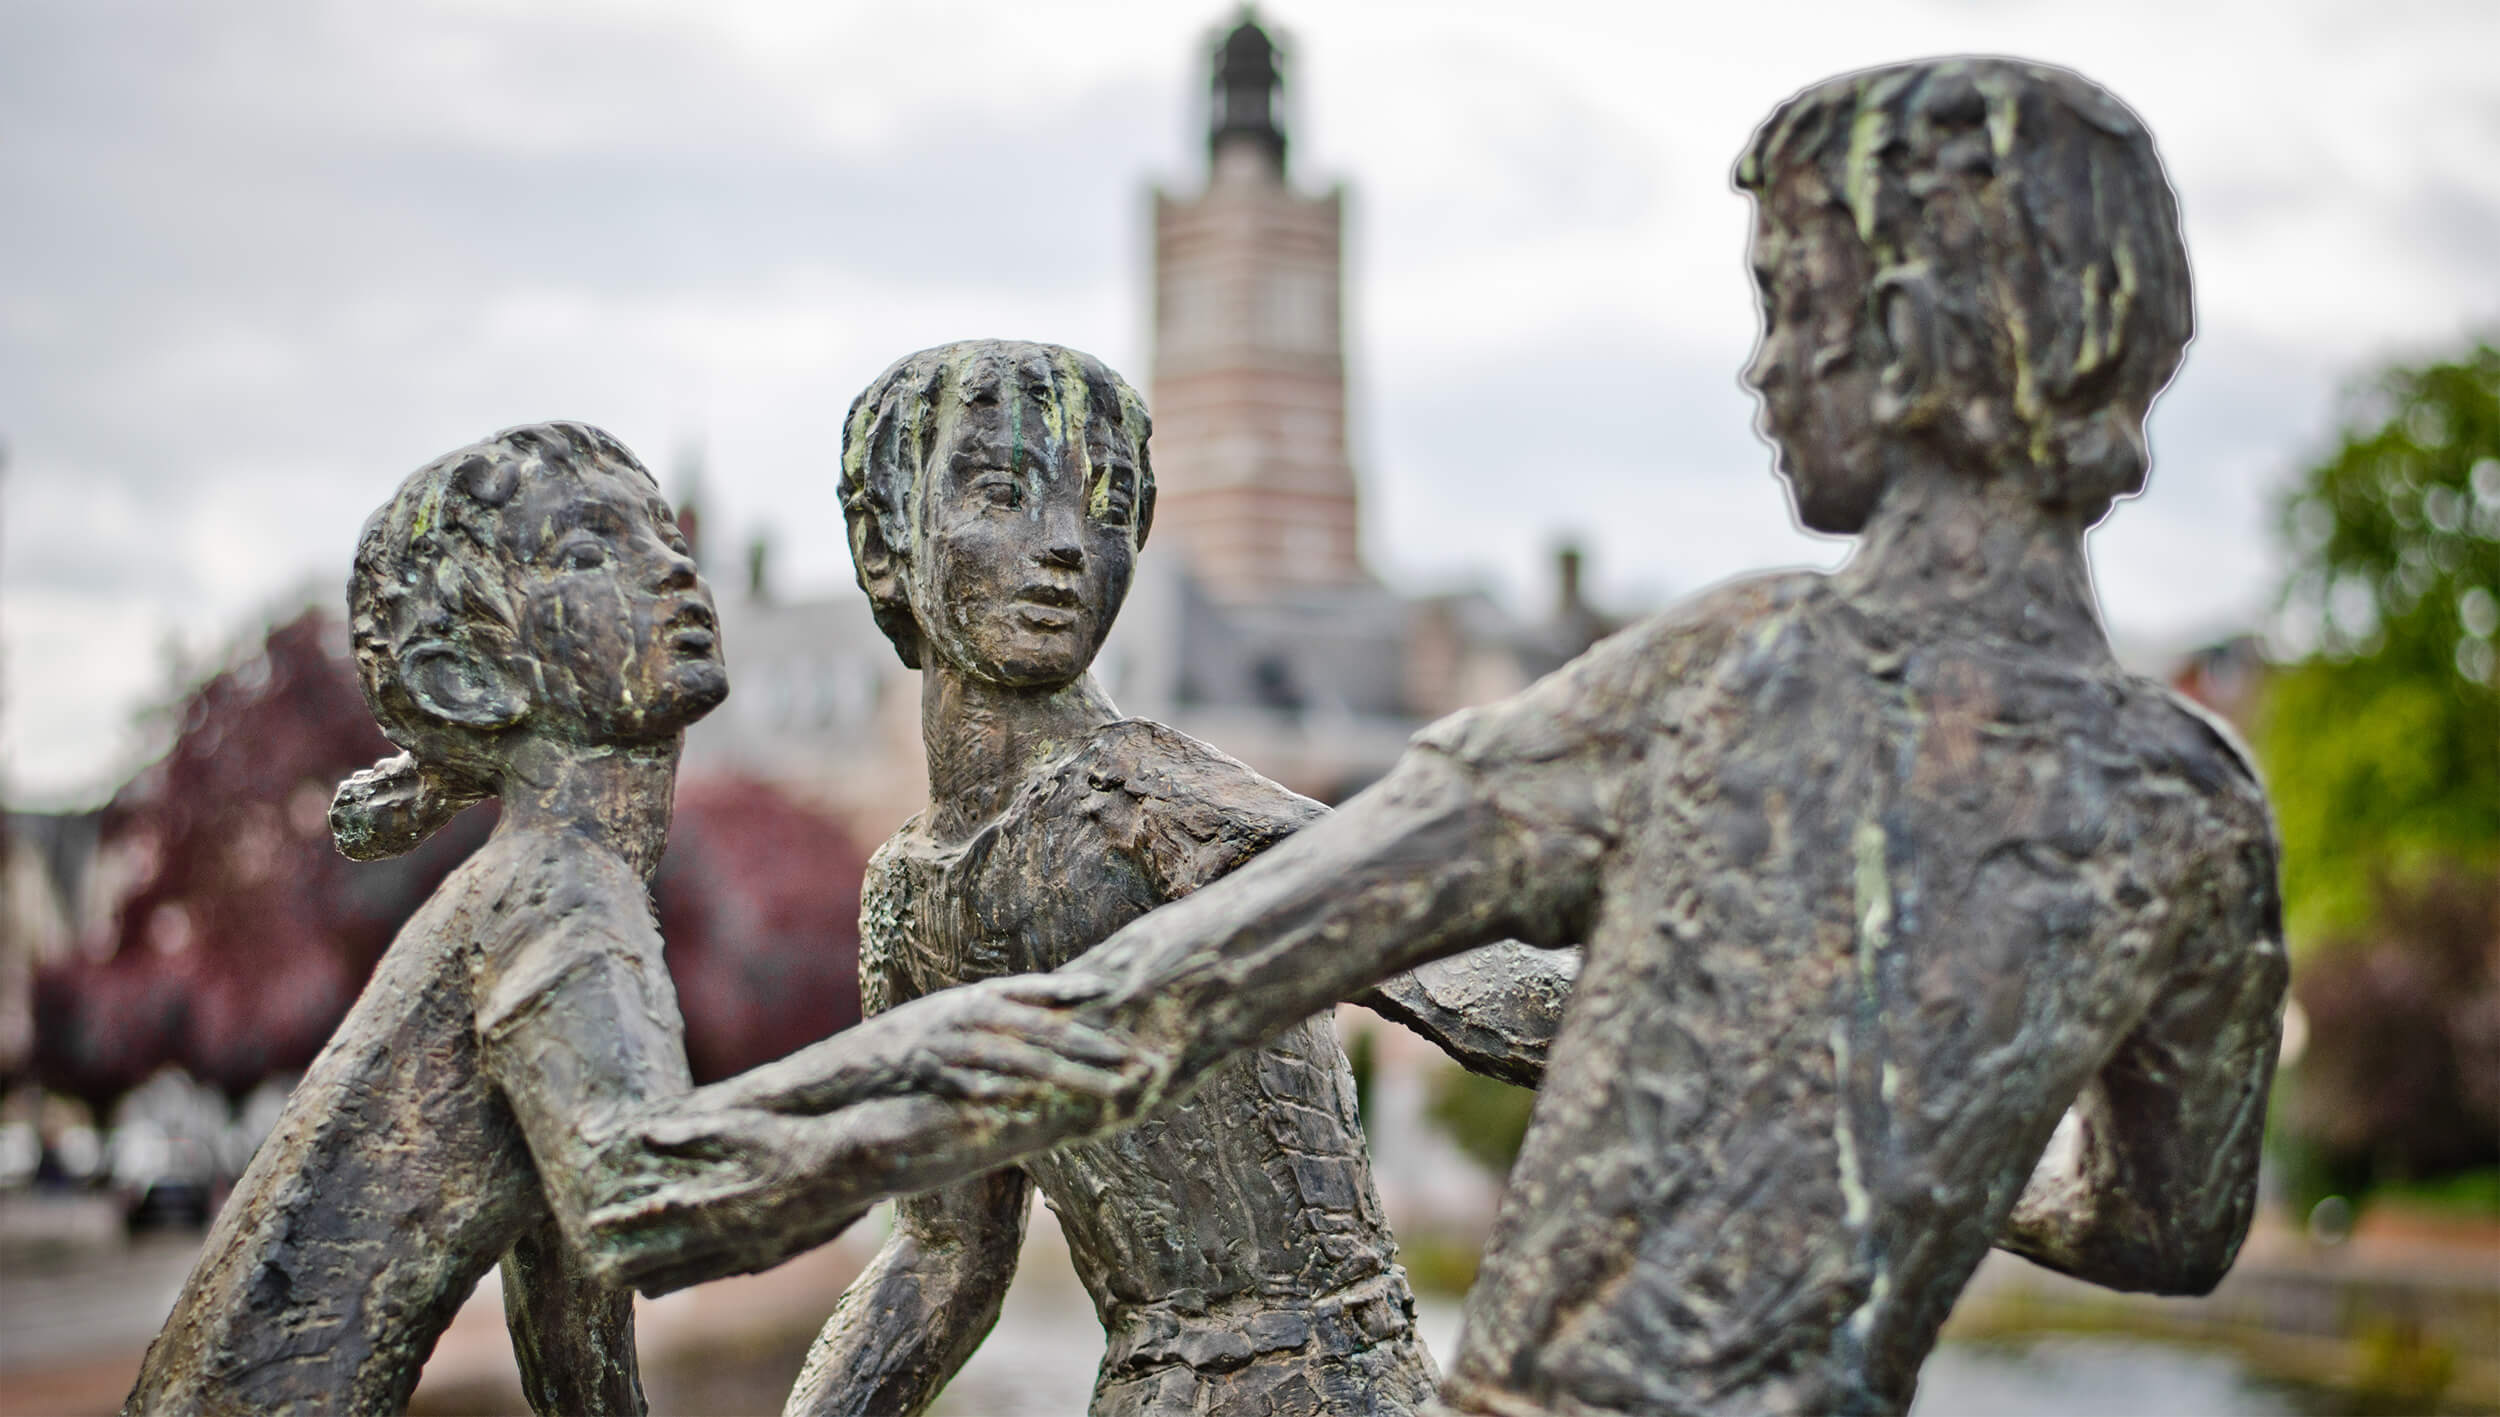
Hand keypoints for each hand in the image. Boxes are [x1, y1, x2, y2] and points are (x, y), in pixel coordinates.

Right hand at [877, 974, 1150, 1115]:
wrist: (864, 1059)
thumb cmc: (927, 1032)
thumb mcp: (970, 1008)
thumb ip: (1015, 1004)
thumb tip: (1072, 997)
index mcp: (984, 996)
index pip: (1041, 992)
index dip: (1078, 997)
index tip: (1117, 1003)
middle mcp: (973, 1013)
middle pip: (1043, 1030)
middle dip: (1092, 1047)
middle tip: (1133, 1061)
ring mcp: (954, 1044)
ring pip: (1021, 1061)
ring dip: (1067, 1077)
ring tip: (1106, 1090)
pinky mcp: (935, 1074)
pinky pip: (980, 1089)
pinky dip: (1010, 1098)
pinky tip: (1040, 1109)